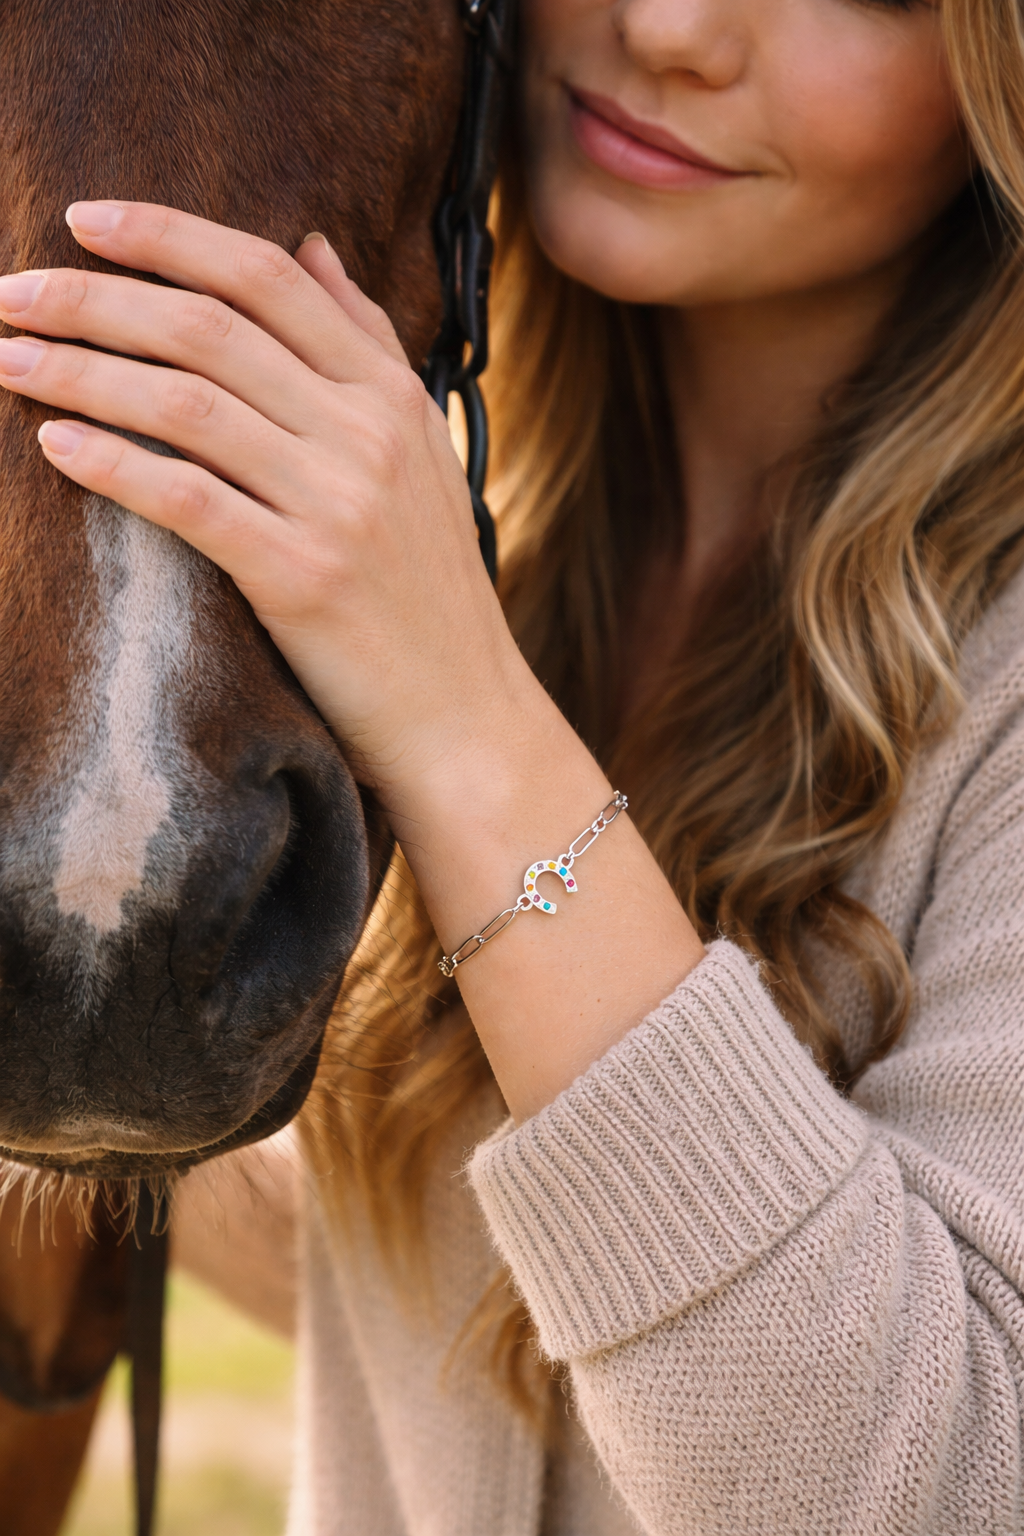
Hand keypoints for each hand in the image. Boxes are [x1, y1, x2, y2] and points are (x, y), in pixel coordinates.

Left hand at [0, 201, 535, 811]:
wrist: (463, 713)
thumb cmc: (429, 587)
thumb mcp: (422, 452)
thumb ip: (369, 345)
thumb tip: (312, 245)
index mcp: (392, 394)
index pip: (267, 278)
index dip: (166, 236)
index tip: (83, 221)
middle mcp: (368, 434)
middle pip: (207, 329)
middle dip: (94, 298)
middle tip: (10, 292)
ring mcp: (338, 505)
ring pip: (184, 405)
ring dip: (80, 372)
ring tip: (7, 359)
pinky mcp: (302, 576)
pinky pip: (187, 500)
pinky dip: (113, 465)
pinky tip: (54, 445)